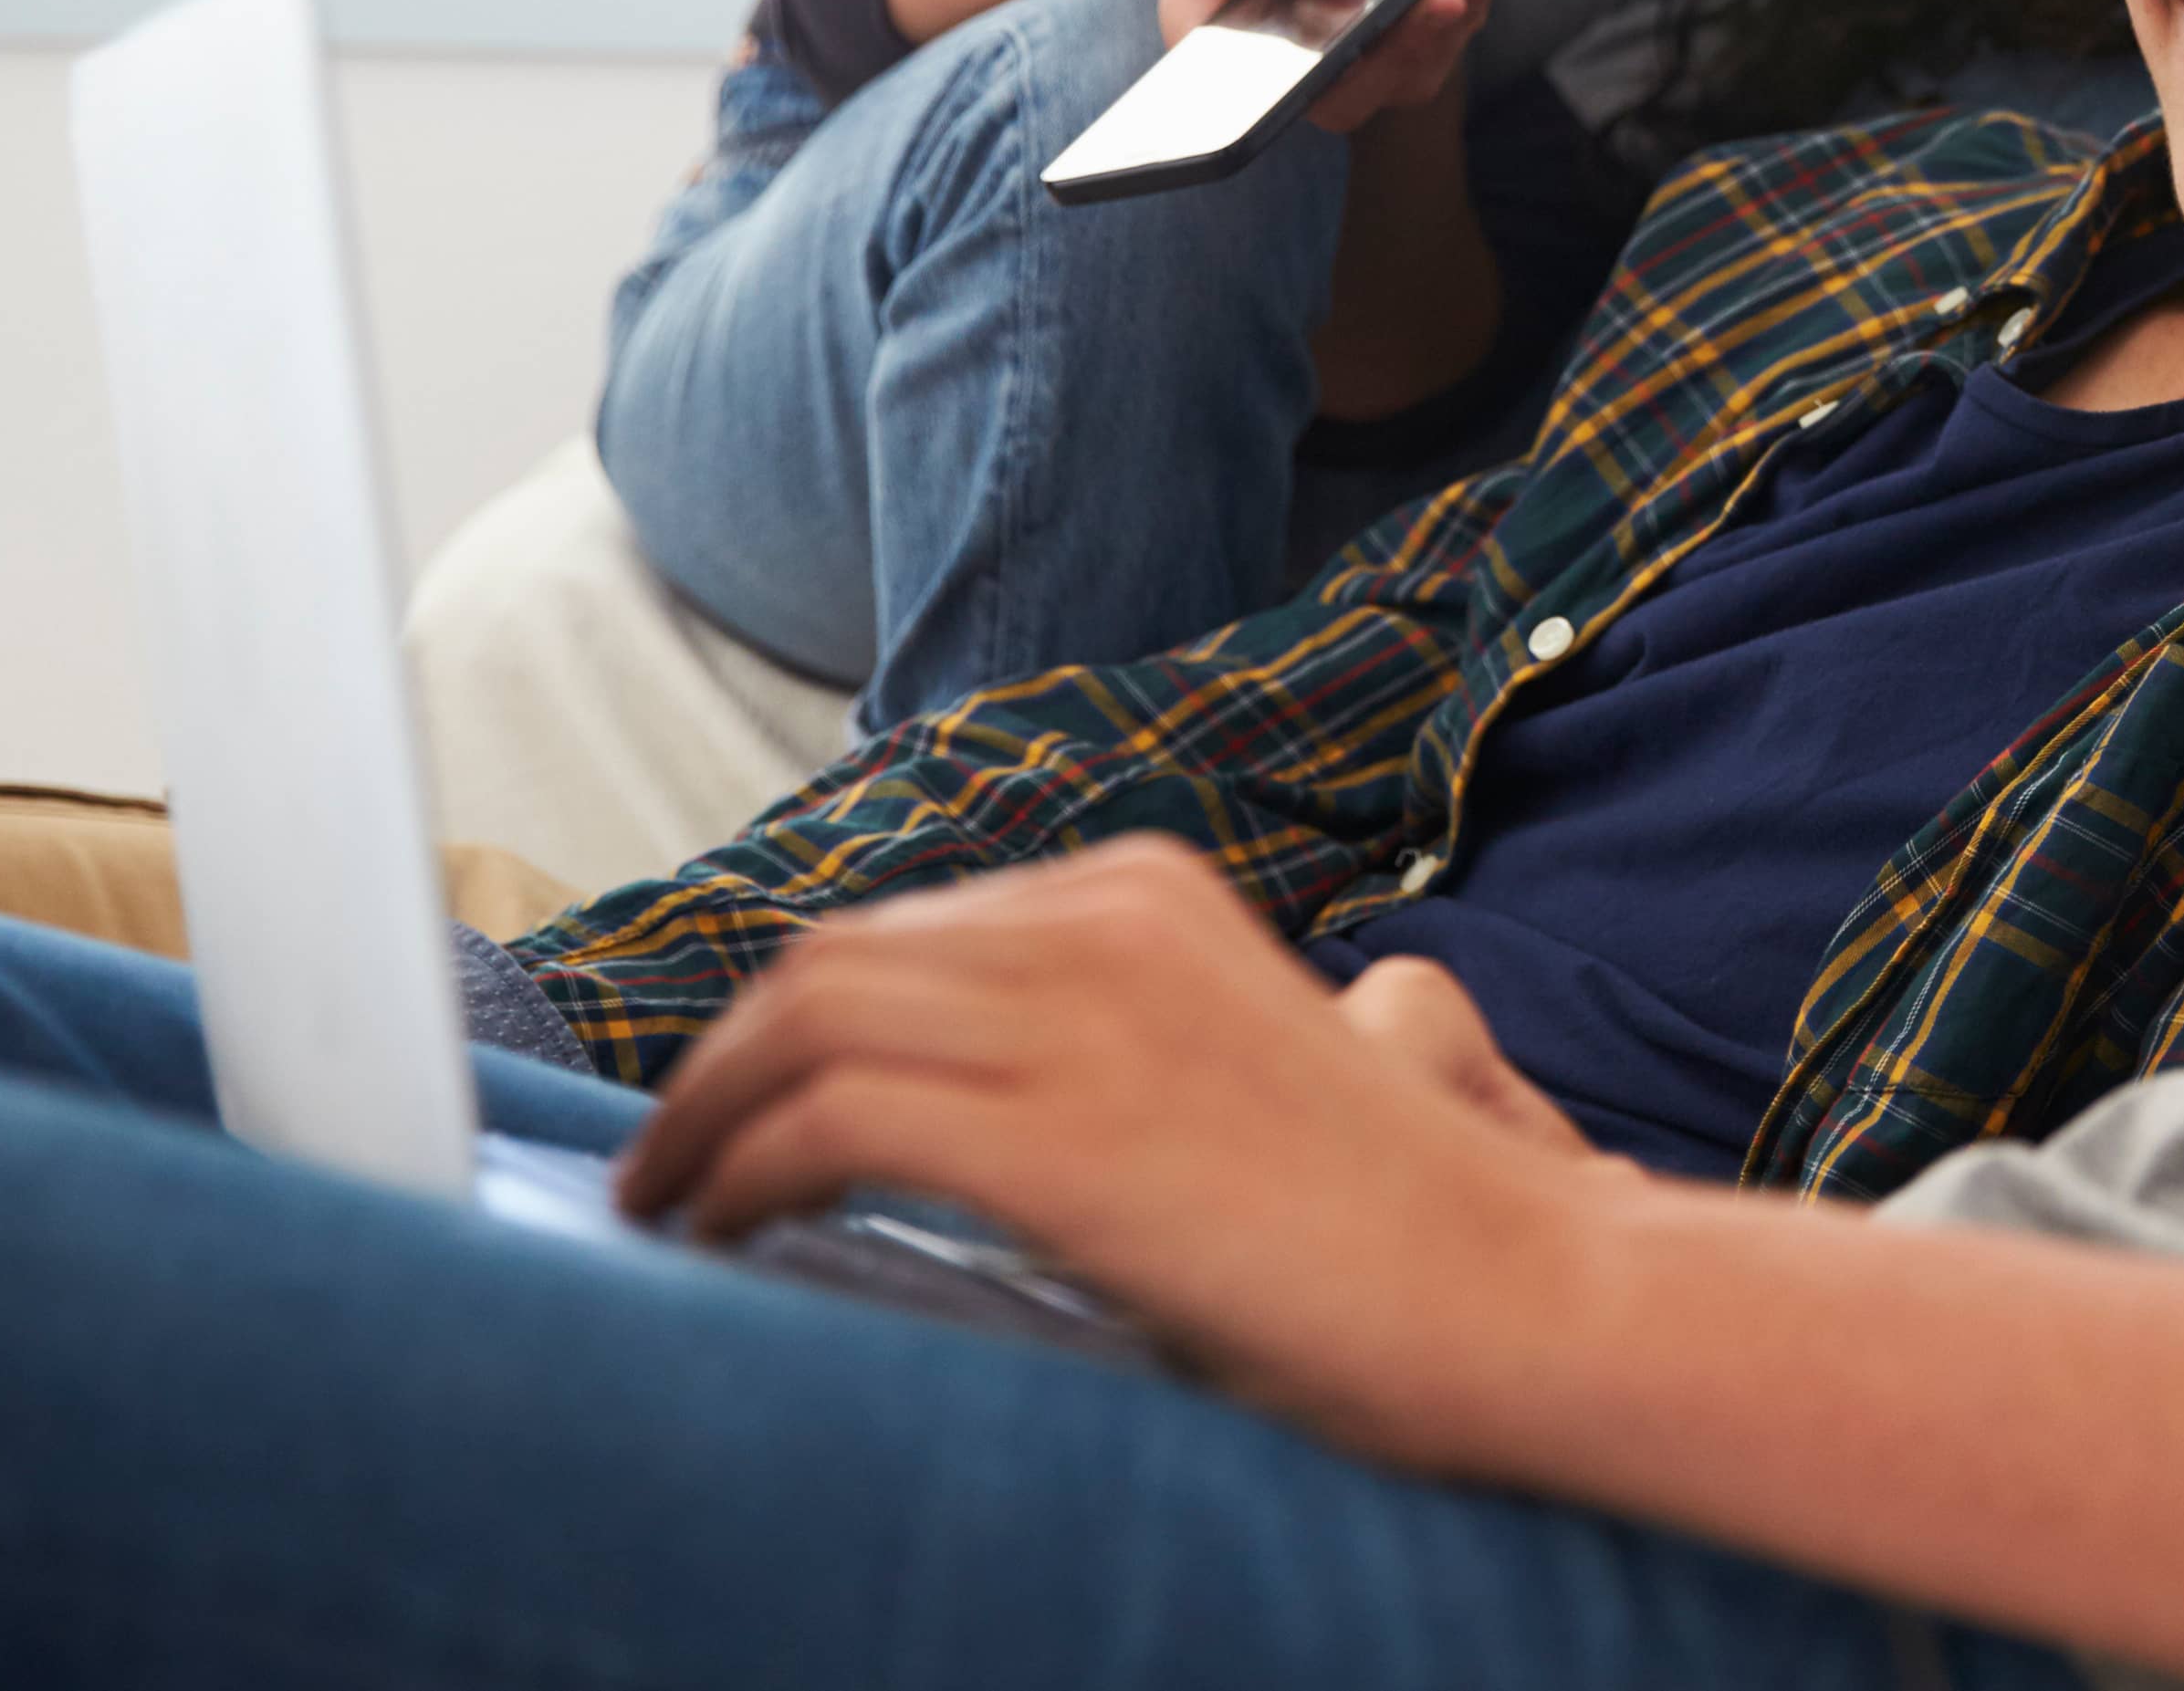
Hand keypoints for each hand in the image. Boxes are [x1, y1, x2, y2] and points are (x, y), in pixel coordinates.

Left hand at [612, 838, 1613, 1451]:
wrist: (1512, 1290)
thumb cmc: (1391, 1226)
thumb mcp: (1238, 1068)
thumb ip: (1119, 1044)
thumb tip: (979, 1106)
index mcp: (1149, 892)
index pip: (906, 929)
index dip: (795, 1018)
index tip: (741, 1103)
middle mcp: (1107, 920)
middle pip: (831, 958)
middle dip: (726, 1060)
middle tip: (676, 1161)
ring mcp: (1085, 1015)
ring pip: (803, 1022)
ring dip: (704, 1117)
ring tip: (671, 1205)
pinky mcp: (1060, 1131)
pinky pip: (827, 1122)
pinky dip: (739, 1173)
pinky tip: (718, 1235)